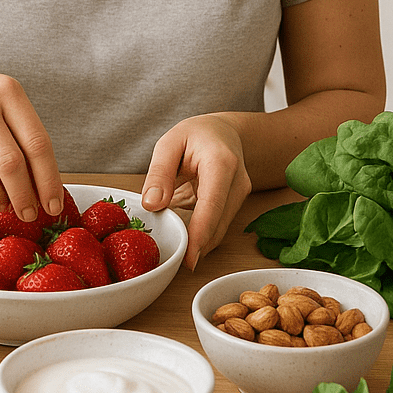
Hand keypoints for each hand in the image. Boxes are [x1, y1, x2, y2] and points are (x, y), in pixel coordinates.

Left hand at [140, 114, 251, 269]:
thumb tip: (151, 205)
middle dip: (196, 245)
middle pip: (218, 223)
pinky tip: (185, 237)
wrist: (224, 132)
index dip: (201, 234)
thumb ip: (159, 173)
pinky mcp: (236, 204)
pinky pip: (218, 226)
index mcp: (221, 162)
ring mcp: (241, 194)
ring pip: (219, 229)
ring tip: (174, 249)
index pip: (212, 204)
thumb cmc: (197, 134)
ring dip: (198, 242)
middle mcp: (238, 181)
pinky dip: (201, 234)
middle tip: (171, 260)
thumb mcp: (170, 142)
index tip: (189, 259)